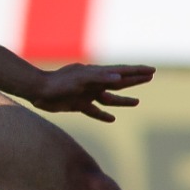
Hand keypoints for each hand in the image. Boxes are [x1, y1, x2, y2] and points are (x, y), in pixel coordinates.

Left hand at [30, 63, 153, 122]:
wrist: (38, 90)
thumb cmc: (58, 82)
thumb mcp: (79, 78)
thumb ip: (98, 77)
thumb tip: (118, 77)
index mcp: (96, 74)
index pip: (121, 72)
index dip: (137, 71)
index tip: (152, 70)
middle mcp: (94, 83)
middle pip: (119, 82)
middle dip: (135, 80)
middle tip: (150, 76)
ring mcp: (87, 94)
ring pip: (110, 98)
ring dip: (123, 100)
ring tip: (137, 102)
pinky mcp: (78, 105)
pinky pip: (94, 111)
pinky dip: (103, 115)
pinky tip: (112, 119)